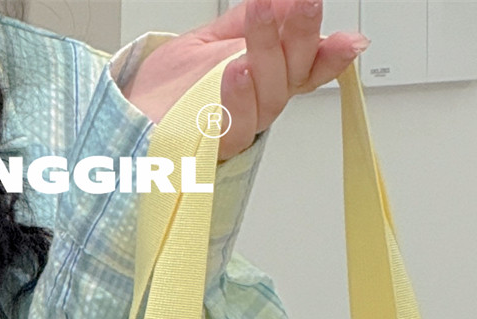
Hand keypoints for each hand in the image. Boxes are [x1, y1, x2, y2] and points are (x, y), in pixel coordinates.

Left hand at [125, 0, 368, 160]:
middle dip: (301, 35)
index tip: (350, 40)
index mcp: (264, 80)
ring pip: (268, 95)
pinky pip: (233, 125)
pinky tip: (239, 70)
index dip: (330, 55)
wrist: (126, 119)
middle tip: (305, 0)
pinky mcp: (212, 146)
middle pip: (291, 73)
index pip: (306, 67)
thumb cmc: (165, 88)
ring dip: (268, 51)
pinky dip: (238, 97)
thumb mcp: (211, 39)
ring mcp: (237, 126)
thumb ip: (248, 20)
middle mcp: (257, 105)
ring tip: (263, 14)